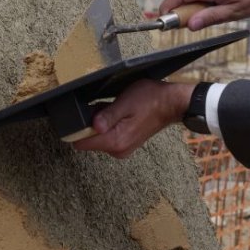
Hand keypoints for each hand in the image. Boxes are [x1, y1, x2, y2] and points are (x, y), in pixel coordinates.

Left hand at [71, 80, 192, 158]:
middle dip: (91, 123)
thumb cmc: (150, 99)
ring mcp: (122, 148)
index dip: (78, 128)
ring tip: (115, 108)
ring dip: (100, 123)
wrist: (171, 103)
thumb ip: (107, 115)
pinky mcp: (125, 143)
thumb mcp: (125, 102)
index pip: (81, 143)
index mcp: (115, 141)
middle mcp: (117, 150)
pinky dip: (108, 125)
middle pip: (89, 140)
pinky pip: (108, 136)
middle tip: (105, 107)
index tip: (85, 114)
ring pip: (98, 136)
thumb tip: (92, 125)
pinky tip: (119, 113)